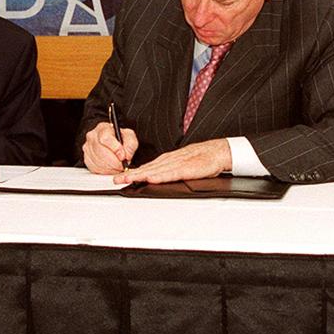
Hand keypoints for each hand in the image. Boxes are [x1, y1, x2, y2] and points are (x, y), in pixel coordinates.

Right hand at [82, 121, 137, 173]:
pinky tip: (111, 169)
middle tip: (122, 165)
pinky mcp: (87, 159)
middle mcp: (92, 136)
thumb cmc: (120, 139)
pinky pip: (94, 168)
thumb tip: (126, 154)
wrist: (113, 144)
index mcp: (103, 128)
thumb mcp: (129, 137)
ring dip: (110, 168)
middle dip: (114, 162)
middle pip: (101, 152)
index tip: (123, 156)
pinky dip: (105, 171)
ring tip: (118, 167)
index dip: (116, 149)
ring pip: (98, 162)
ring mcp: (88, 148)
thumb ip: (130, 144)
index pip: (106, 138)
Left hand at [114, 138, 230, 184]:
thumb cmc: (201, 160)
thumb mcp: (181, 165)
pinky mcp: (187, 168)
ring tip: (127, 179)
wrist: (217, 152)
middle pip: (147, 168)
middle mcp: (169, 160)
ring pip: (156, 170)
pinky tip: (151, 178)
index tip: (120, 177)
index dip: (132, 172)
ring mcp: (178, 163)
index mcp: (167, 160)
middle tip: (117, 180)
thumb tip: (155, 178)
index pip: (146, 167)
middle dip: (131, 174)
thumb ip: (169, 171)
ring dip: (141, 175)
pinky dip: (160, 176)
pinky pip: (171, 173)